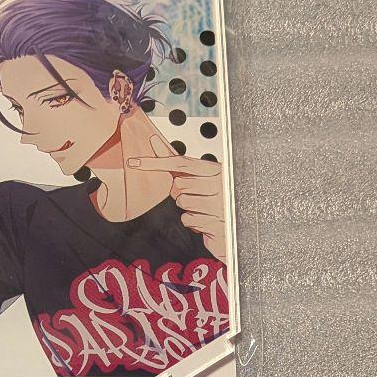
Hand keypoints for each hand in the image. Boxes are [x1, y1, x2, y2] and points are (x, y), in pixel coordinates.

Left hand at [127, 134, 227, 261]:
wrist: (241, 230)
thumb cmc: (221, 203)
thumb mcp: (206, 181)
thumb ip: (184, 169)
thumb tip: (157, 146)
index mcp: (217, 170)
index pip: (181, 162)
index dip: (157, 162)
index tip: (135, 162)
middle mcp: (221, 184)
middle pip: (179, 185)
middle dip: (183, 193)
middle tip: (198, 198)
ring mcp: (220, 203)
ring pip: (182, 203)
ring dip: (189, 209)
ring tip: (205, 210)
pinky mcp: (217, 223)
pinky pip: (188, 220)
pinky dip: (193, 223)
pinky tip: (206, 222)